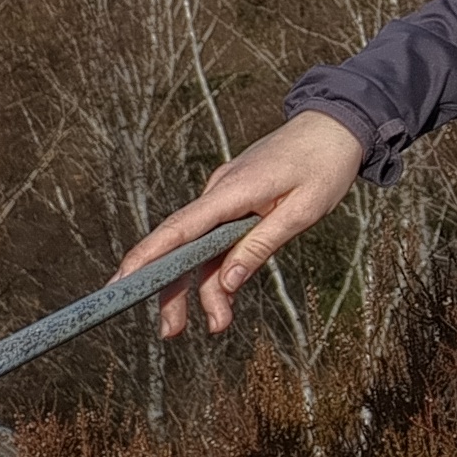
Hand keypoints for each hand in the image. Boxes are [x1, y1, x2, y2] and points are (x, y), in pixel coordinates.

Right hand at [124, 110, 364, 337]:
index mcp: (232, 191)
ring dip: (205, 287)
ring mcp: (227, 197)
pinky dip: (221, 266)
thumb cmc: (325, 163)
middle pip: (183, 246)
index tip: (118, 286)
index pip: (178, 229)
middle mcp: (220, 193)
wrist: (338, 124)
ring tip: (217, 324)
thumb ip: (261, 245)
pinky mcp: (237, 202)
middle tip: (171, 332)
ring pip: (202, 248)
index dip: (145, 258)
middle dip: (173, 290)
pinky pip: (219, 238)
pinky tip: (227, 295)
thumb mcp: (303, 210)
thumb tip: (227, 283)